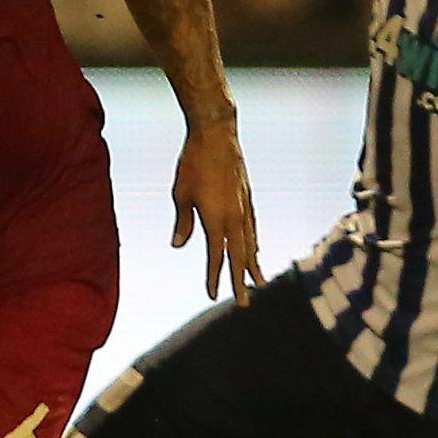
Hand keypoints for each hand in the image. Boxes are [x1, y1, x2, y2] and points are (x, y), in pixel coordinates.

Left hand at [171, 119, 262, 304]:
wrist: (216, 133)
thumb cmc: (193, 162)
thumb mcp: (180, 193)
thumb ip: (182, 221)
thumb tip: (179, 245)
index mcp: (216, 219)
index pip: (215, 256)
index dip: (213, 277)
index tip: (211, 294)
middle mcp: (234, 217)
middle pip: (239, 256)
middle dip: (240, 280)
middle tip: (244, 303)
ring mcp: (244, 207)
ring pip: (250, 243)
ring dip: (252, 264)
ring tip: (258, 282)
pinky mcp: (247, 197)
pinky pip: (252, 226)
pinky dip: (254, 241)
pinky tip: (255, 249)